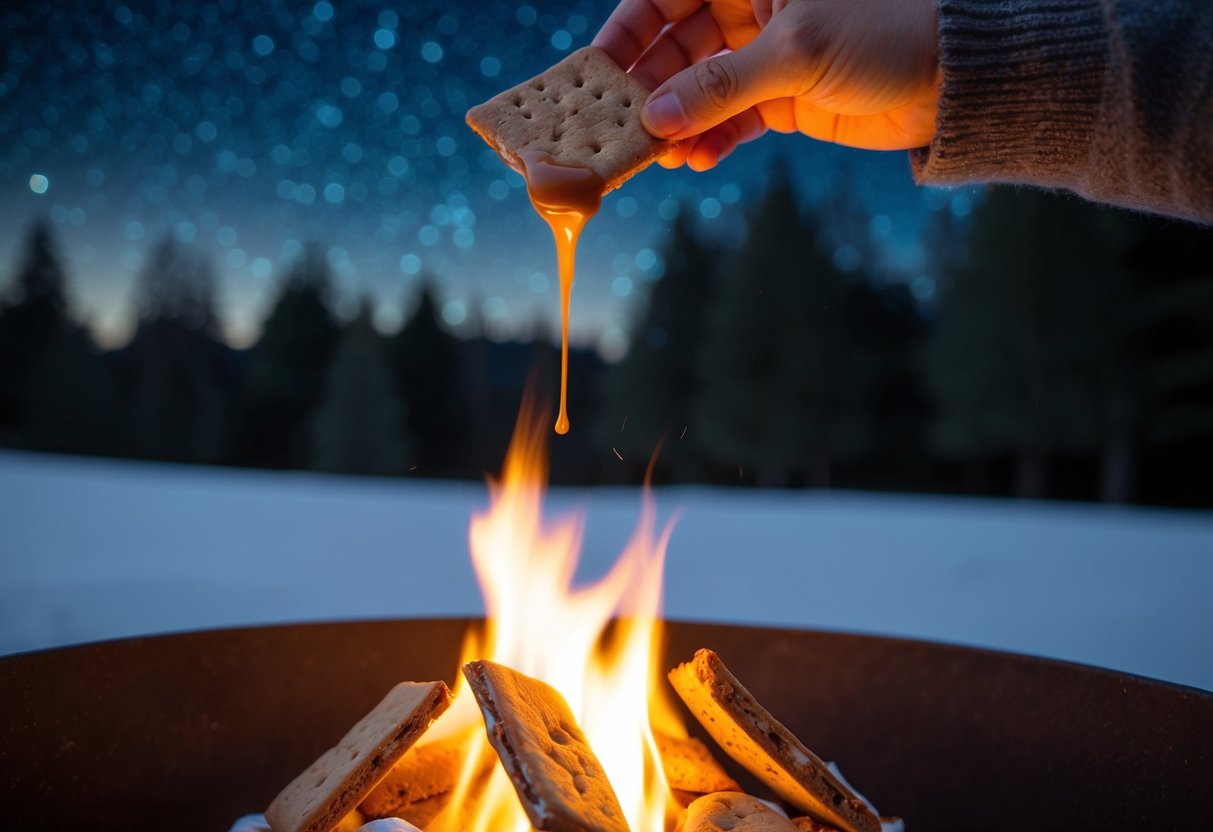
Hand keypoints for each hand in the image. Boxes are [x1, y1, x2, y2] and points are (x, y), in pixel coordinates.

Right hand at [592, 0, 940, 169]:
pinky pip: (731, 121)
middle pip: (674, 46)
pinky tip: (695, 160)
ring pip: (698, 90)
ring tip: (657, 153)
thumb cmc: (885, 31)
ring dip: (675, 122)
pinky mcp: (783, 100)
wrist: (952, 77)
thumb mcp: (795, 52)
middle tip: (619, 125)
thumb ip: (720, 86)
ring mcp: (764, 57)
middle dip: (647, 87)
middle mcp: (750, 10)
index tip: (597, 68)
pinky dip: (712, 141)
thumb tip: (654, 116)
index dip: (627, 29)